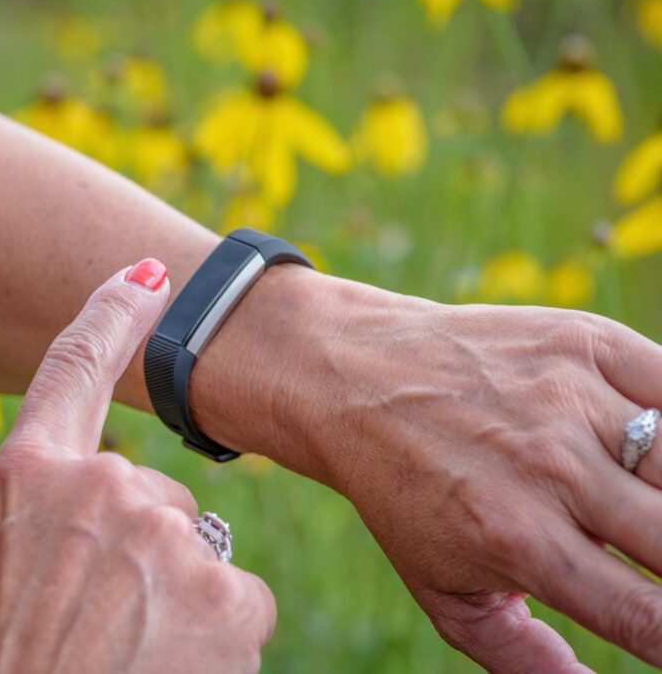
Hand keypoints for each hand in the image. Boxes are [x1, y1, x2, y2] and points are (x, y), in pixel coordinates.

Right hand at [0, 260, 275, 673]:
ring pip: (197, 547)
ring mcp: (168, 537)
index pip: (74, 367)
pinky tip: (174, 671)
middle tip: (100, 618)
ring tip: (130, 655)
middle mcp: (103, 489)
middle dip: (140, 542)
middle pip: (152, 489)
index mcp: (31, 478)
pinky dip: (219, 633)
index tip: (150, 274)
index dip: (113, 312)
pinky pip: (238, 595)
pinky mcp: (227, 590)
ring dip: (177, 593)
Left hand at [190, 267, 661, 671]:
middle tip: (651, 559)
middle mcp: (551, 469)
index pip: (650, 618)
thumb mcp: (442, 589)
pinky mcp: (583, 341)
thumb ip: (521, 656)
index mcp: (519, 541)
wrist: (351, 378)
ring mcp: (570, 398)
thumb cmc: (400, 490)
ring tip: (652, 512)